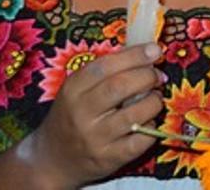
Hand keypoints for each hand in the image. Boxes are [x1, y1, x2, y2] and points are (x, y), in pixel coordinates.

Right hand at [25, 43, 165, 188]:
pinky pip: (141, 140)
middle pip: (121, 87)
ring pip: (135, 114)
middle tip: (157, 76)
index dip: (135, 56)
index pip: (106, 66)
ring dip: (154, 102)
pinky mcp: (109, 158)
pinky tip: (147, 122)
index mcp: (73, 89)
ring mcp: (95, 138)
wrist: (52, 159)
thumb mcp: (78, 89)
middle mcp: (81, 113)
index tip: (155, 50)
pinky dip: (151, 128)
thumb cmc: (73, 115)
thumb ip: (108, 70)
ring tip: (155, 98)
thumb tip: (147, 53)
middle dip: (147, 77)